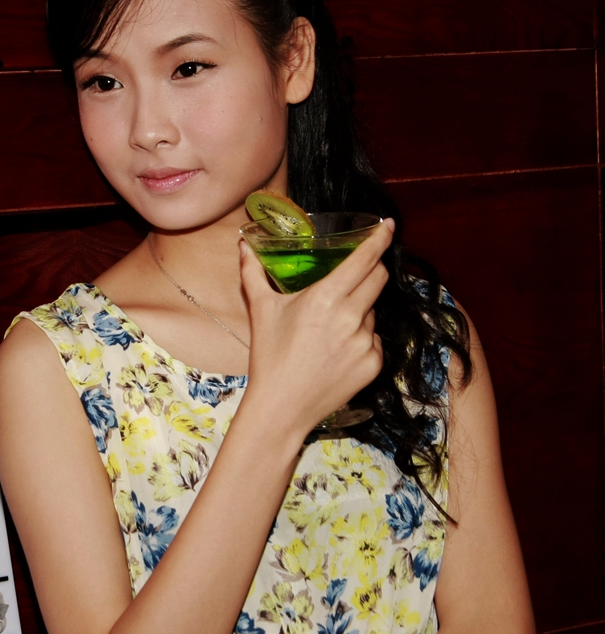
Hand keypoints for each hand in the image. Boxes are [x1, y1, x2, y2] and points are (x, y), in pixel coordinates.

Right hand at [239, 219, 393, 441]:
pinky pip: (373, 339)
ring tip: (330, 328)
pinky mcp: (373, 364)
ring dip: (360, 310)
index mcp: (325, 297)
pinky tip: (337, 351)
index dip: (380, 239)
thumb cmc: (270, 357)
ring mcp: (365, 342)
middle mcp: (350, 317)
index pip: (364, 259)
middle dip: (373, 269)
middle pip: (378, 279)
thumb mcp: (261, 310)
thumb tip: (243, 246)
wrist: (281, 407)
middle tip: (359, 272)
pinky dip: (360, 338)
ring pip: (372, 311)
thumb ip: (253, 273)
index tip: (389, 226)